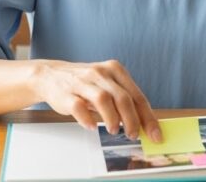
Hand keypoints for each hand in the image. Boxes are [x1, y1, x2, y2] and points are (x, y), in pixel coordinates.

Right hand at [34, 59, 161, 142]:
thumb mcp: (106, 84)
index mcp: (115, 70)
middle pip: (122, 97)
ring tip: (114, 131)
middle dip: (132, 120)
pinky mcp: (66, 93)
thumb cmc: (84, 83)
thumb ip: (124, 100)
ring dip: (112, 118)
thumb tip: (144, 124)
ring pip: (103, 99)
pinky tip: (92, 126)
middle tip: (133, 135)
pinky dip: (87, 119)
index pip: (136, 95)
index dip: (148, 117)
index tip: (155, 134)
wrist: (51, 75)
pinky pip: (78, 107)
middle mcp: (100, 73)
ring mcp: (82, 82)